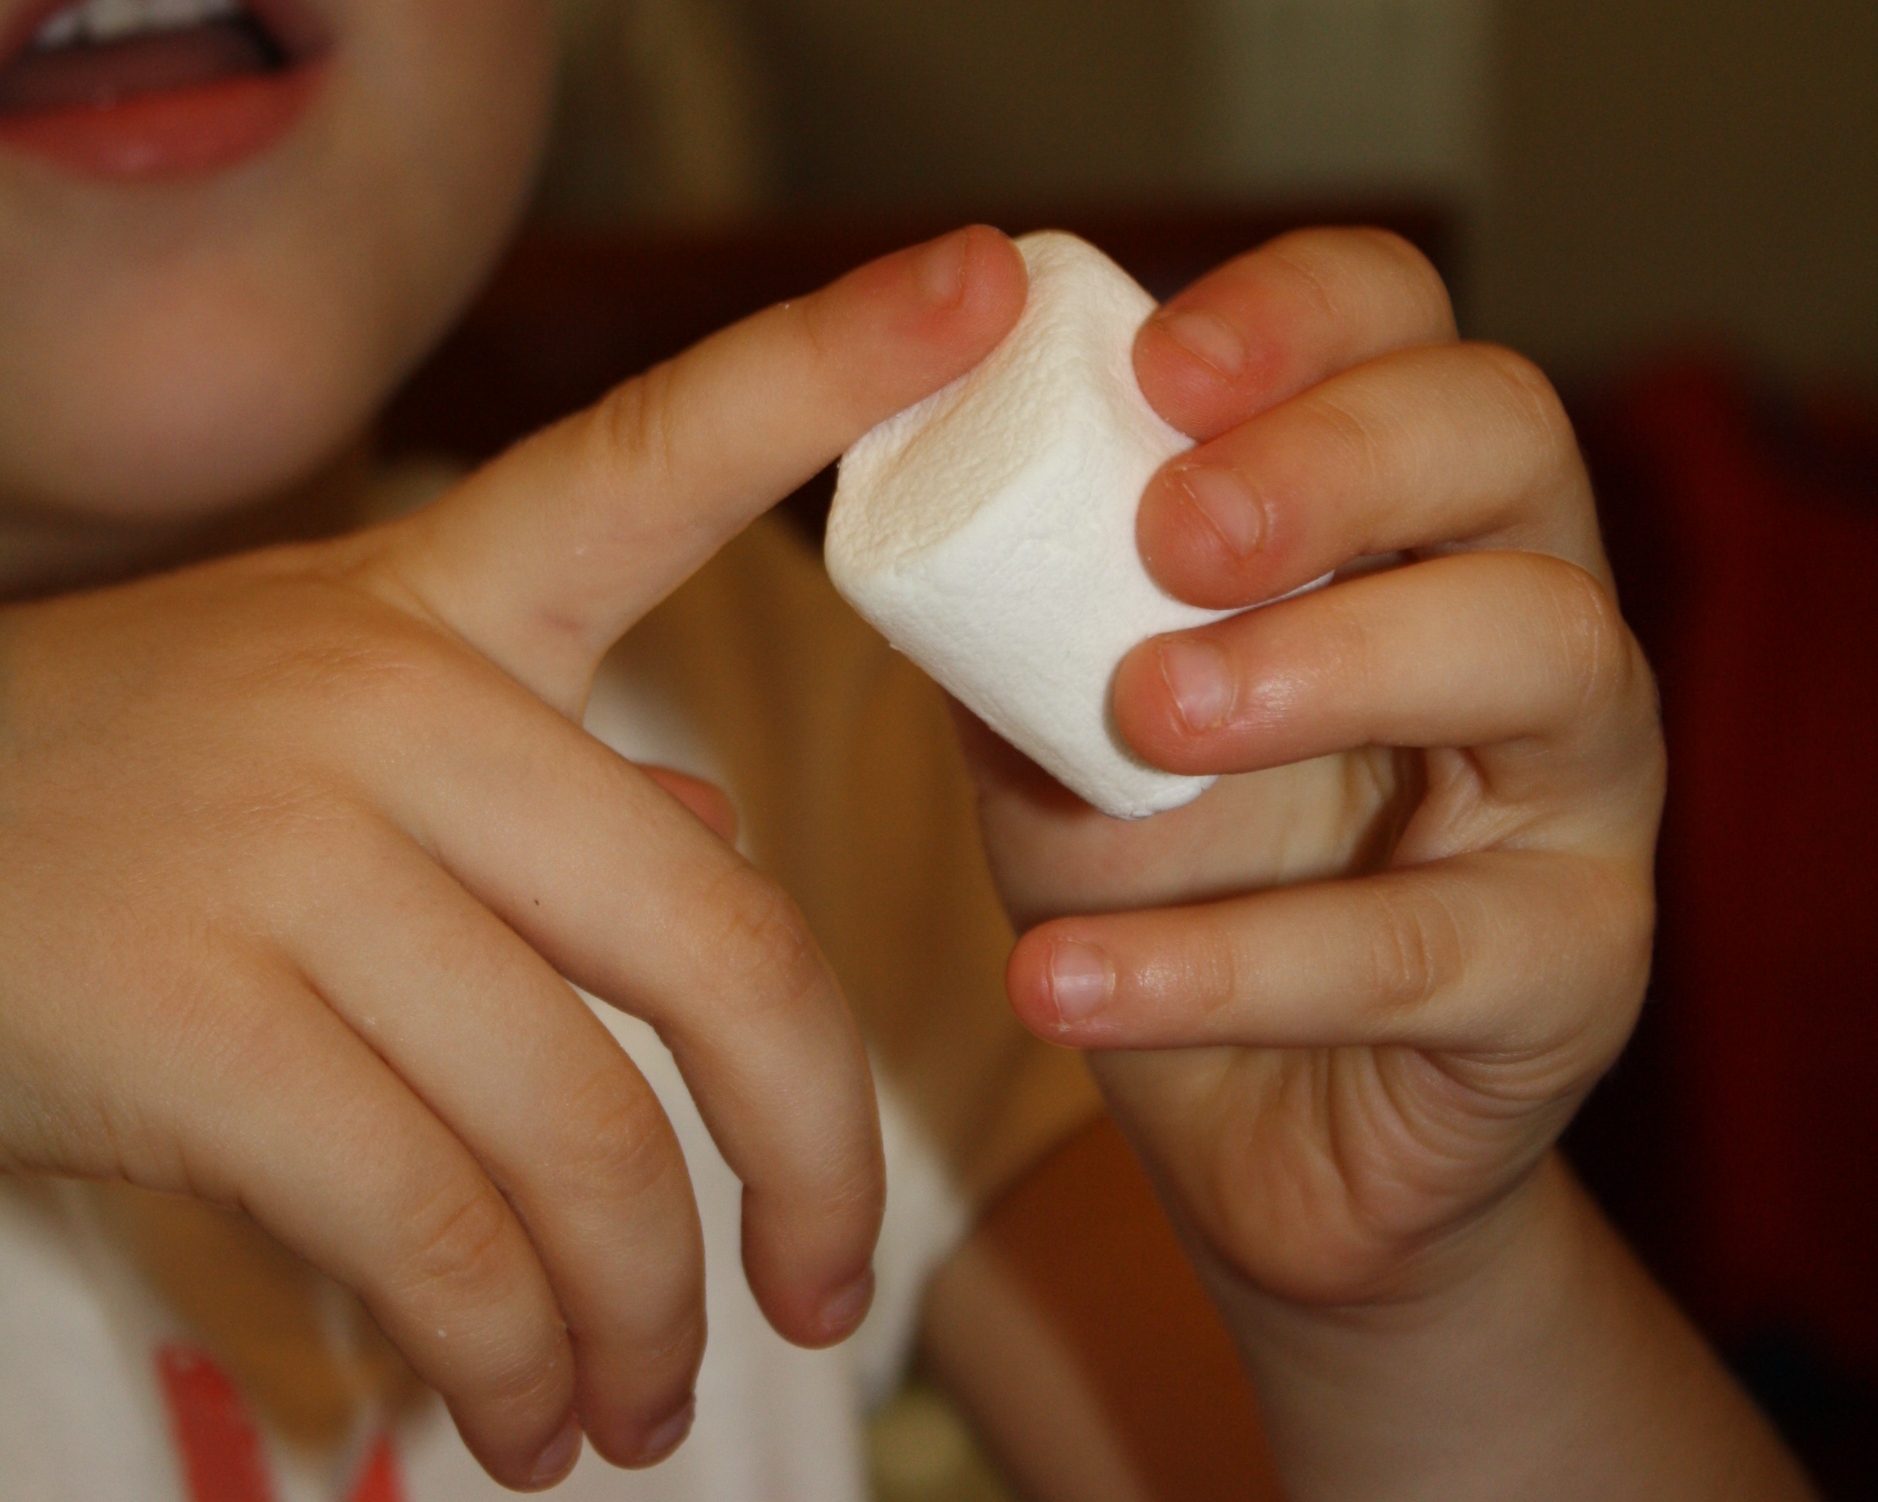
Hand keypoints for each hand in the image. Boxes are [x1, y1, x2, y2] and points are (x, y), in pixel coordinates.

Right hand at [0, 228, 1025, 1487]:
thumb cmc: (130, 800)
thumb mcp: (339, 733)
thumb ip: (549, 789)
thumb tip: (721, 836)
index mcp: (438, 598)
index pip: (658, 453)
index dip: (832, 362)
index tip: (983, 284)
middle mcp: (387, 696)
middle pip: (724, 944)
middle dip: (813, 1155)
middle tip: (828, 1289)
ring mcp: (284, 846)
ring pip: (580, 1129)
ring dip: (640, 1308)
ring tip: (634, 1410)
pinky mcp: (180, 1012)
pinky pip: (432, 1228)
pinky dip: (507, 1357)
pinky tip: (510, 1421)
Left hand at [972, 227, 1664, 1311]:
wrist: (1246, 1123)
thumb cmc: (1166, 882)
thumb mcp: (1059, 718)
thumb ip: (1013, 598)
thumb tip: (887, 457)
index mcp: (1399, 514)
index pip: (1403, 327)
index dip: (1297, 314)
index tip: (1154, 372)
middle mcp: (1525, 609)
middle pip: (1509, 437)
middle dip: (1336, 458)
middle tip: (1170, 536)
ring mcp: (1577, 787)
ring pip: (1539, 652)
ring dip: (1326, 664)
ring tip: (1146, 718)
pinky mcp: (1568, 969)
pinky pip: (1429, 946)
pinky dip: (1229, 963)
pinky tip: (1064, 980)